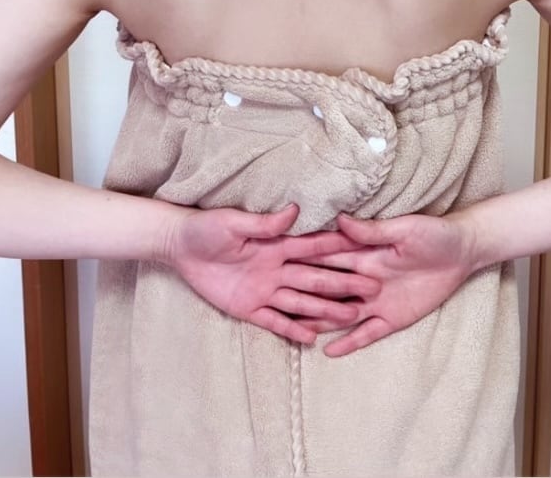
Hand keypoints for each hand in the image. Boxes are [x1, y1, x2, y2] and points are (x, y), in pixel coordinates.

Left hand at [164, 204, 381, 344]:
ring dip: (325, 310)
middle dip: (343, 284)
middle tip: (371, 289)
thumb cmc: (206, 228)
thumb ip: (265, 222)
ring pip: (301, 303)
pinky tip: (312, 338)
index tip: (366, 250)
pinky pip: (274, 322)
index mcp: (278, 246)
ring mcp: (265, 290)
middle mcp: (278, 269)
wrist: (179, 247)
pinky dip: (292, 330)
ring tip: (351, 316)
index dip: (339, 250)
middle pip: (316, 279)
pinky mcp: (248, 308)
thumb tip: (295, 211)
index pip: (314, 248)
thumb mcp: (234, 222)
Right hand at [292, 213, 479, 356]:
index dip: (304, 262)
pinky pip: (367, 333)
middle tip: (273, 304)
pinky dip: (349, 341)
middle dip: (306, 296)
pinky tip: (327, 350)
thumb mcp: (405, 229)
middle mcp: (363, 278)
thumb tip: (339, 219)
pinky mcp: (391, 318)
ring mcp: (376, 301)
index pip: (329, 259)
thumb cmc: (434, 233)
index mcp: (364, 253)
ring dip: (320, 322)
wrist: (463, 252)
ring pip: (341, 314)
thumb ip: (373, 230)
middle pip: (329, 289)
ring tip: (293, 332)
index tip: (274, 263)